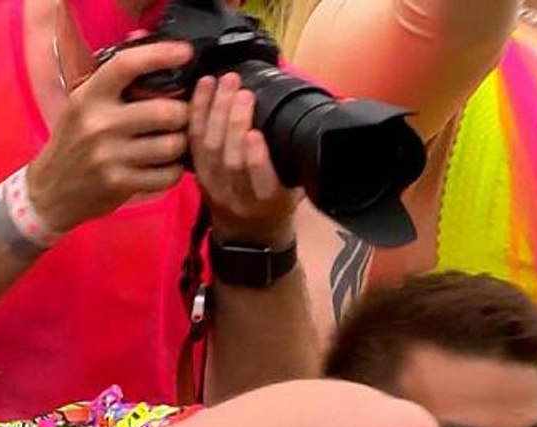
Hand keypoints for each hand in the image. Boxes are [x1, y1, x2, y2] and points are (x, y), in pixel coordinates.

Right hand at [28, 41, 193, 232]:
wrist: (49, 191)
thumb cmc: (73, 142)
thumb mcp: (82, 105)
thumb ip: (112, 77)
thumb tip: (142, 39)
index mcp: (88, 97)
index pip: (127, 65)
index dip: (161, 55)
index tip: (185, 53)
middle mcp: (98, 124)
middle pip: (166, 111)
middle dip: (184, 114)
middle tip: (182, 117)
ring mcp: (108, 156)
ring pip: (172, 145)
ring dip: (181, 144)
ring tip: (174, 142)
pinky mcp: (118, 184)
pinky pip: (166, 175)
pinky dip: (173, 170)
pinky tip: (164, 166)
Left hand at [188, 73, 301, 246]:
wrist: (248, 234)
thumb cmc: (279, 203)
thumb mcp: (301, 187)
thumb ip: (309, 156)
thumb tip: (343, 107)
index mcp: (268, 201)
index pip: (260, 181)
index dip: (255, 158)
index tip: (256, 134)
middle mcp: (237, 195)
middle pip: (229, 158)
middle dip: (233, 121)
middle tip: (242, 91)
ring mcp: (213, 185)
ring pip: (208, 147)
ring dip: (215, 111)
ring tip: (226, 82)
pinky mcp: (197, 173)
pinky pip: (193, 140)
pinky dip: (197, 112)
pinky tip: (204, 86)